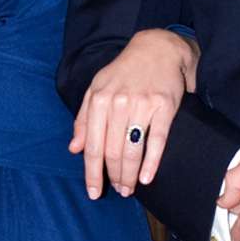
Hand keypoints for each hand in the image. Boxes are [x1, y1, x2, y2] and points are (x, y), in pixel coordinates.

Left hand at [69, 29, 198, 197]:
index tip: (94, 192)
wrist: (158, 48)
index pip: (93, 146)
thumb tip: (74, 149)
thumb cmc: (124, 72)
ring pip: (132, 149)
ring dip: (129, 175)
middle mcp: (118, 103)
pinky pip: (157, 139)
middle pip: (112, 151)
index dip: (92, 173)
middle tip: (118, 191)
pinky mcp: (165, 106)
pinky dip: (151, 162)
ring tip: (130, 188)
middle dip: (113, 177)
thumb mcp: (97, 89)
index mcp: (99, 100)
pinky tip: (147, 177)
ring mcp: (142, 105)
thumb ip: (83, 119)